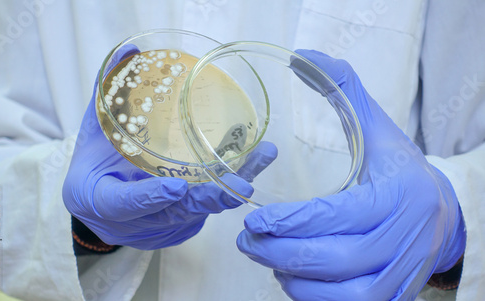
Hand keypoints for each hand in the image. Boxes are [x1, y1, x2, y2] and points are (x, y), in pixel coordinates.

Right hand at [62, 45, 276, 249]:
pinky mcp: (180, 227)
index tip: (174, 188)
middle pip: (175, 214)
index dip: (148, 198)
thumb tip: (128, 51)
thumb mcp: (93, 133)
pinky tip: (251, 165)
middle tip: (238, 184)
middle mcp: (134, 223)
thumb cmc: (94, 168)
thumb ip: (108, 98)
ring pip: (199, 212)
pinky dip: (228, 189)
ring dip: (231, 189)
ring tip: (260, 158)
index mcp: (101, 201)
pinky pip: (205, 210)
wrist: (99, 207)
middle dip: (209, 198)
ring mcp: (160, 228)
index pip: (124, 204)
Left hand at [237, 50, 465, 299]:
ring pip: (343, 292)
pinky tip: (291, 277)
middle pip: (335, 259)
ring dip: (294, 278)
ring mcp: (401, 273)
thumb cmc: (399, 171)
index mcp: (401, 195)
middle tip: (248, 240)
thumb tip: (303, 57)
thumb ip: (343, 90)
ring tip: (266, 257)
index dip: (294, 221)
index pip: (340, 214)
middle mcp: (406, 239)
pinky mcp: (393, 294)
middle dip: (281, 251)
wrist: (441, 214)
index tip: (256, 218)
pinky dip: (312, 297)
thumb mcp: (377, 128)